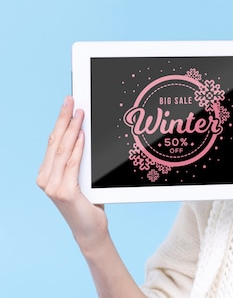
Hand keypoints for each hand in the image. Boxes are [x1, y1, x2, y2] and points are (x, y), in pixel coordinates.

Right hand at [36, 96, 108, 250]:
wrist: (91, 228)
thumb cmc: (89, 201)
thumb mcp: (83, 176)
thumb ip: (80, 159)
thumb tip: (87, 132)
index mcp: (47, 173)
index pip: (53, 141)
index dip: (60, 120)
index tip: (68, 103)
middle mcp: (45, 179)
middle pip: (56, 142)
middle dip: (64, 118)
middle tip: (71, 100)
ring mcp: (52, 186)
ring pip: (63, 150)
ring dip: (72, 129)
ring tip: (79, 112)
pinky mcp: (63, 192)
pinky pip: (72, 164)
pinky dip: (77, 148)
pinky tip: (82, 135)